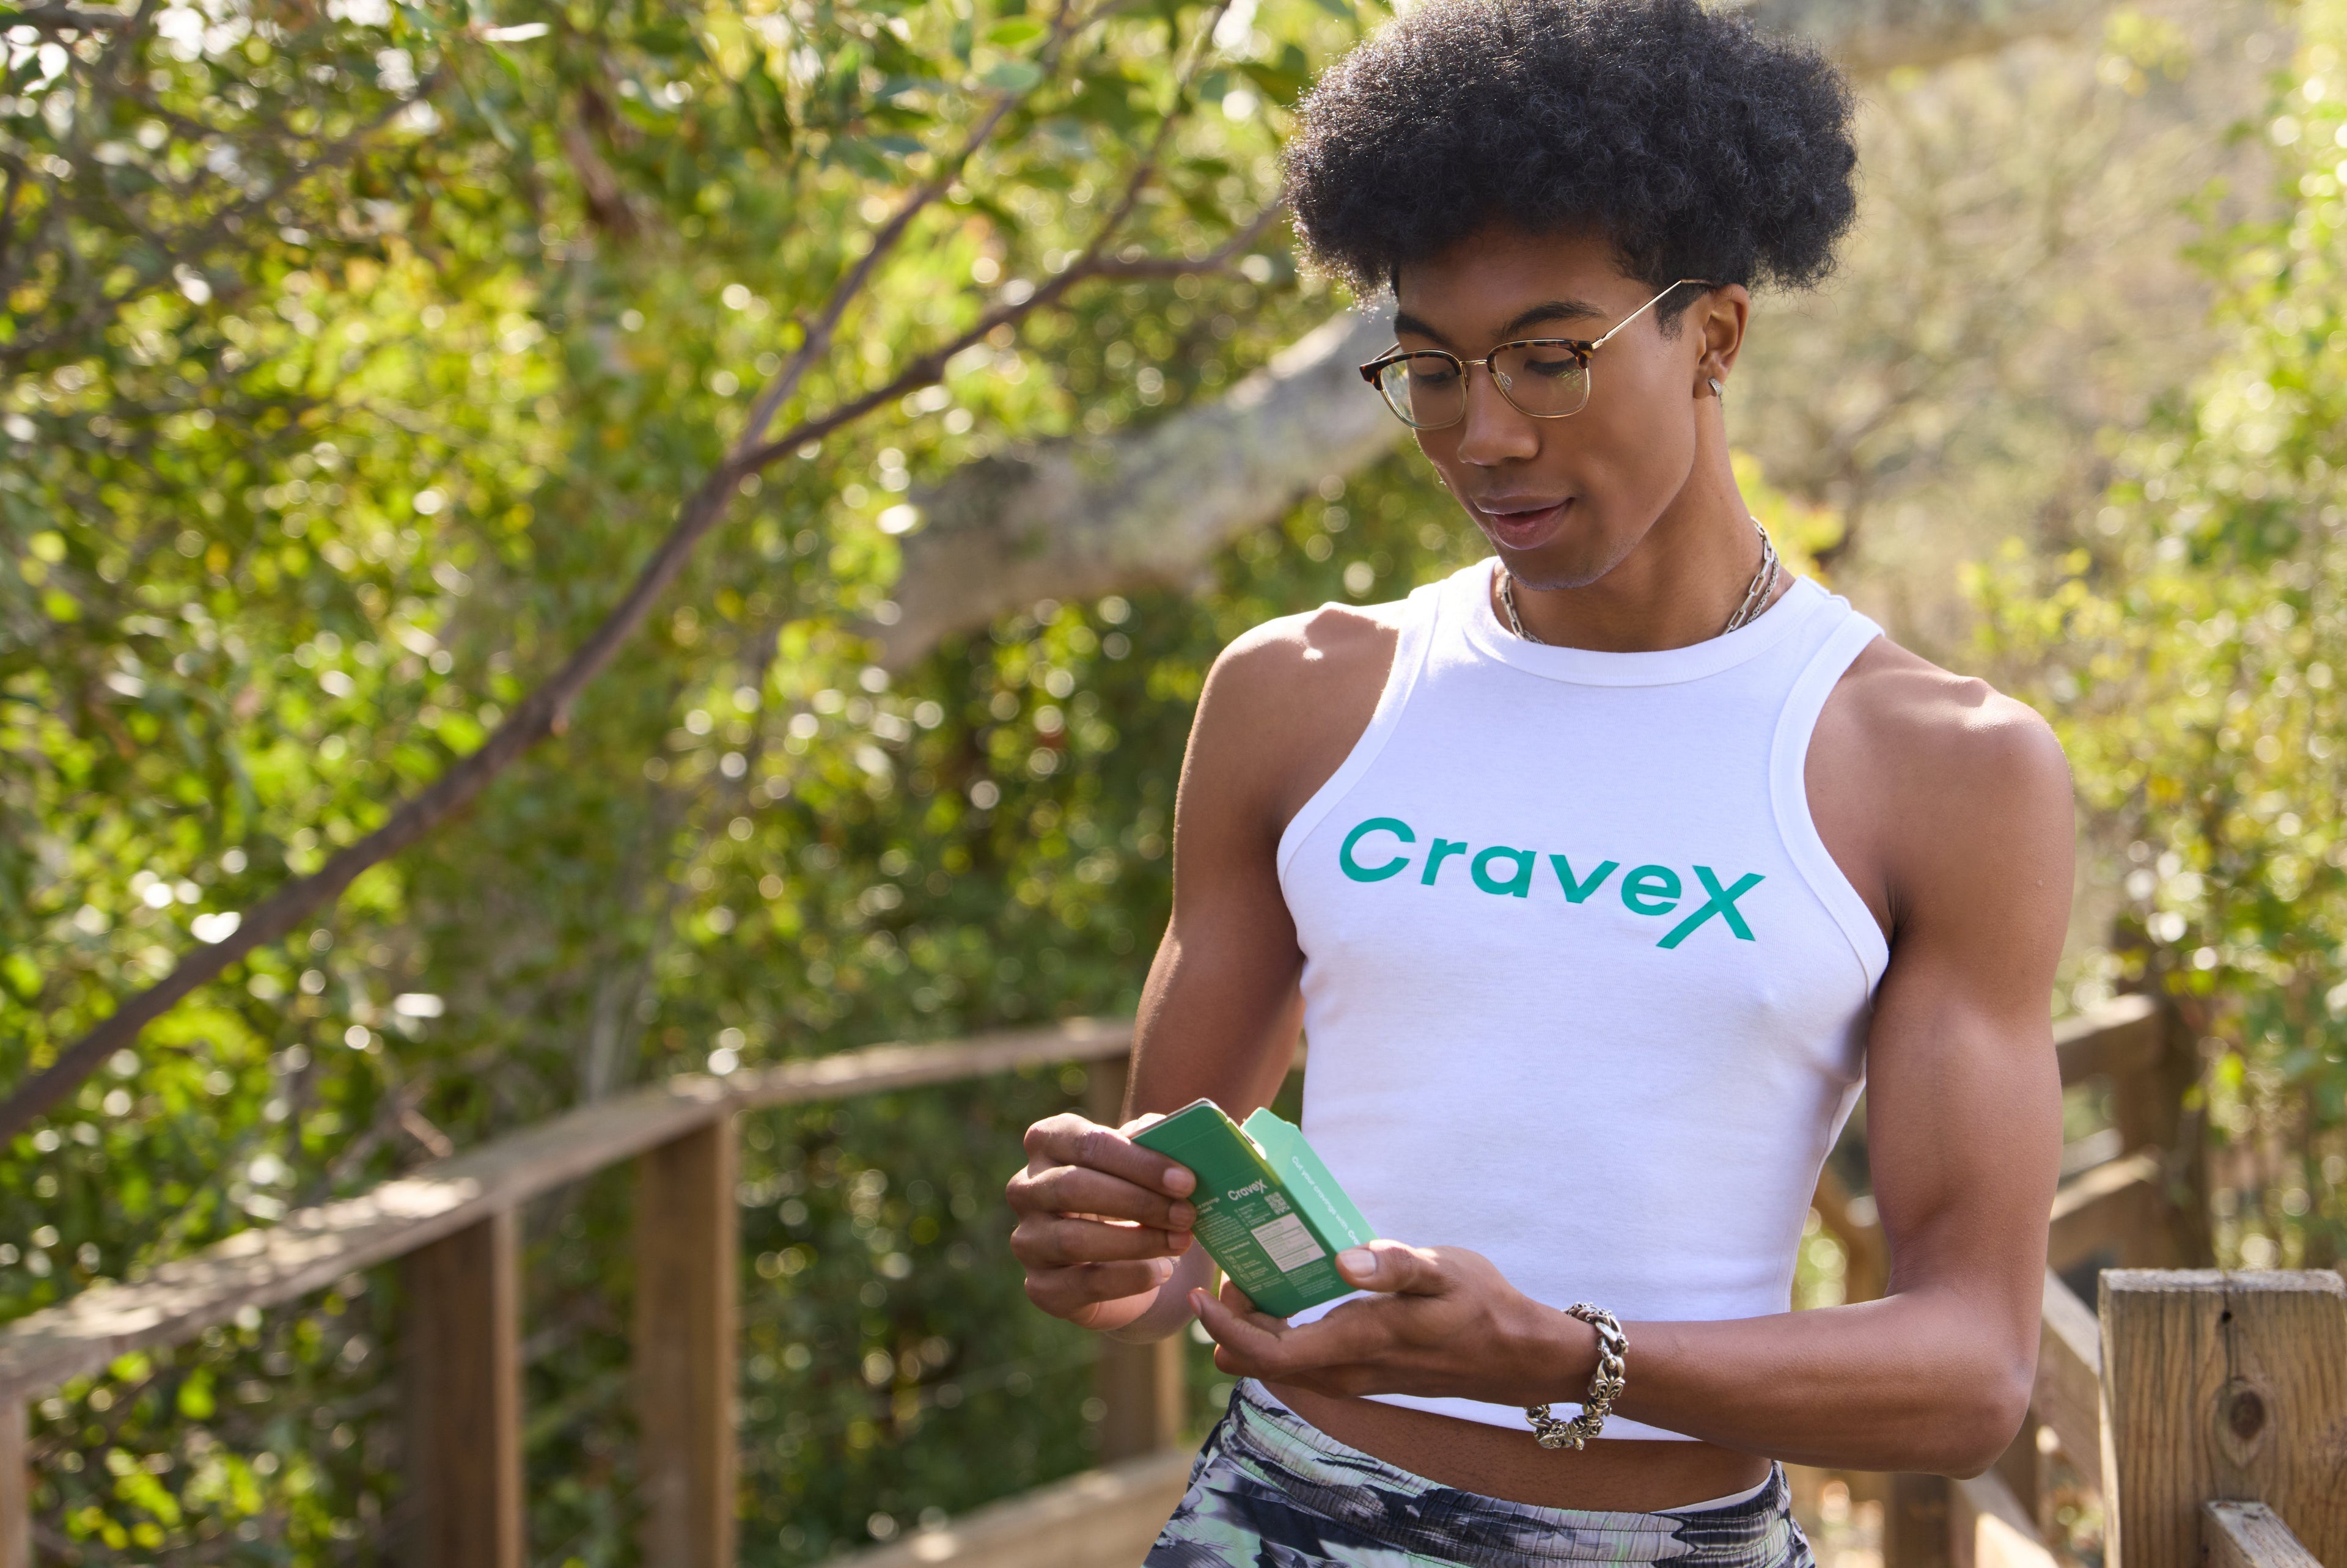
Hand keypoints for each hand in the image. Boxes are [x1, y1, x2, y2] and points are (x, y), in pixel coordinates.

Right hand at [1007, 1110, 1198, 1330]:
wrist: (1120, 1257)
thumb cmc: (1131, 1193)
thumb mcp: (1142, 1162)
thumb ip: (1153, 1141)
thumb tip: (1168, 1133)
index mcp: (1047, 1142)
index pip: (1085, 1143)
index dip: (1137, 1161)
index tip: (1184, 1180)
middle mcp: (1025, 1188)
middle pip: (1073, 1187)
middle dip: (1139, 1201)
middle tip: (1187, 1213)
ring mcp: (1027, 1240)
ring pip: (1074, 1239)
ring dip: (1137, 1242)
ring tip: (1181, 1241)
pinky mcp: (1040, 1287)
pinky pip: (1082, 1283)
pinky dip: (1129, 1278)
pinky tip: (1163, 1271)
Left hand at [1190, 1239, 1598, 1404]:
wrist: (1518, 1356)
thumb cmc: (1481, 1305)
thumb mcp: (1444, 1272)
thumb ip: (1395, 1265)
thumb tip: (1343, 1261)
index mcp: (1358, 1344)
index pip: (1270, 1355)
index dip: (1227, 1330)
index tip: (1206, 1292)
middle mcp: (1348, 1373)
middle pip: (1266, 1363)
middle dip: (1233, 1325)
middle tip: (1233, 1272)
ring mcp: (1356, 1379)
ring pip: (1285, 1367)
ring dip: (1256, 1332)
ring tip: (1253, 1280)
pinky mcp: (1365, 1376)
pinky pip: (1307, 1365)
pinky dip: (1282, 1337)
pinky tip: (1288, 1301)